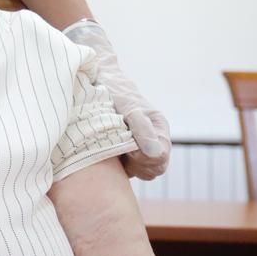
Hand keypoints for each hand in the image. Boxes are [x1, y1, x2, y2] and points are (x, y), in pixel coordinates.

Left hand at [64, 20, 170, 180]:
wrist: (97, 83)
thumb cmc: (113, 92)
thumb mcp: (127, 107)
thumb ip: (141, 127)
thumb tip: (155, 152)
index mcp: (158, 129)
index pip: (159, 161)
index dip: (144, 160)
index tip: (128, 150)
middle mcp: (152, 140)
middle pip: (152, 170)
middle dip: (135, 165)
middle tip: (118, 151)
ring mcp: (138, 148)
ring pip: (139, 172)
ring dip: (125, 166)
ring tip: (110, 149)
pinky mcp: (124, 153)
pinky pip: (125, 170)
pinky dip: (115, 166)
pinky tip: (104, 152)